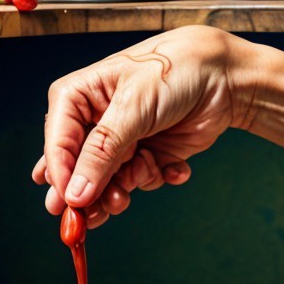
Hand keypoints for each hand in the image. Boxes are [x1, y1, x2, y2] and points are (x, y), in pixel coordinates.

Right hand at [33, 26, 254, 228]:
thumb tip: (74, 193)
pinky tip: (176, 166)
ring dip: (129, 186)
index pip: (57, 144)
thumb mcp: (133, 108)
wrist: (225, 74)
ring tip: (147, 172)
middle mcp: (96, 121)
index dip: (62, 177)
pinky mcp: (150, 154)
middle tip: (98, 212)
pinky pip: (145, 180)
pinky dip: (161, 176)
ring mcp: (124, 140)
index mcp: (78, 98)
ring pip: (111, 182)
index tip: (70, 205)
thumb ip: (102, 152)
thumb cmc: (174, 71)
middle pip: (80, 170)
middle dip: (93, 191)